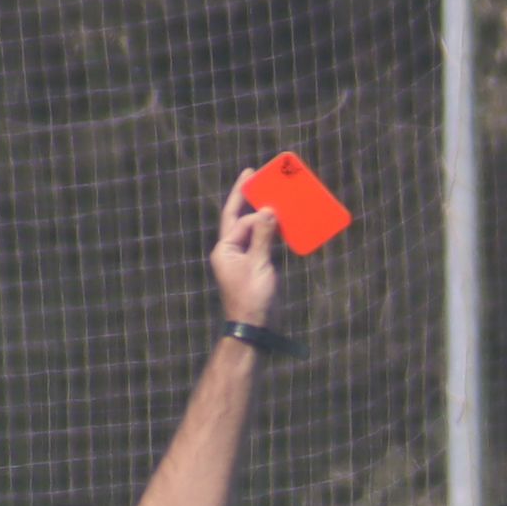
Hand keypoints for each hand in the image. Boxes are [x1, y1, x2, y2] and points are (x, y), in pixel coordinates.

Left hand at [213, 170, 282, 329]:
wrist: (253, 329)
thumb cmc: (252, 298)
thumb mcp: (259, 265)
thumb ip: (262, 236)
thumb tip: (267, 210)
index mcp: (225, 249)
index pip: (238, 220)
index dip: (253, 207)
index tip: (263, 187)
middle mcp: (230, 251)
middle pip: (238, 218)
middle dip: (247, 199)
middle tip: (255, 176)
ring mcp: (241, 259)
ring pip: (251, 229)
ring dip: (262, 214)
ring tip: (273, 196)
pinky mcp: (253, 266)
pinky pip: (261, 242)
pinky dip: (270, 232)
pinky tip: (281, 224)